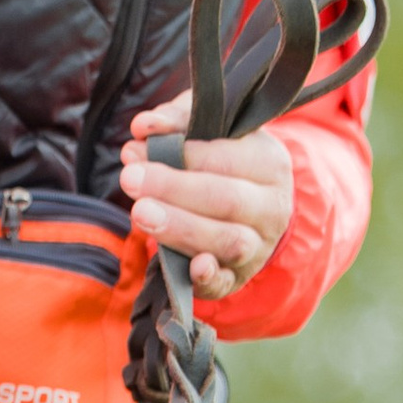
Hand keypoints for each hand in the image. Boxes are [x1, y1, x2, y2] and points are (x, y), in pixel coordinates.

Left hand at [117, 92, 293, 295]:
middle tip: (130, 179)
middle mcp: (271, 207)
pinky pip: (226, 282)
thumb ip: (178, 119)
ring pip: (226, 241)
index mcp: (269, 163)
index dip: (181, 154)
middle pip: (225, 199)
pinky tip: (192, 268)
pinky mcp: (237, 277)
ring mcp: (258, 246)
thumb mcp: (210, 130)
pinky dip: (209, 277)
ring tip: (140, 213)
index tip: (137, 148)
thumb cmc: (224, 161)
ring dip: (180, 228)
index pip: (226, 158)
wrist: (253, 209)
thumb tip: (144, 126)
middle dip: (173, 189)